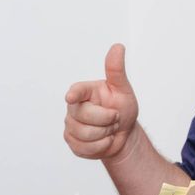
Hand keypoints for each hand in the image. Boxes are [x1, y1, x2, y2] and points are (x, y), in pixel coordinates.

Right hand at [64, 44, 139, 160]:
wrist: (123, 134)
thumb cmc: (122, 108)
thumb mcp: (123, 89)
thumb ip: (116, 70)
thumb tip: (118, 47)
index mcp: (84, 92)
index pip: (77, 92)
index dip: (75, 94)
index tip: (71, 96)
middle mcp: (73, 108)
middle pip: (84, 117)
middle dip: (107, 120)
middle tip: (114, 117)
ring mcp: (71, 126)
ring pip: (85, 134)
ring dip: (105, 134)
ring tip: (109, 129)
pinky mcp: (72, 142)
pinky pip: (85, 148)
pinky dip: (101, 146)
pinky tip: (104, 140)